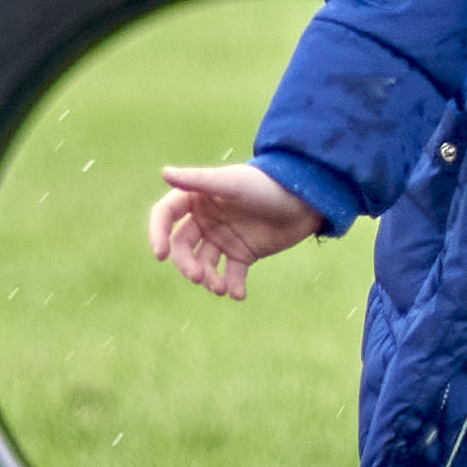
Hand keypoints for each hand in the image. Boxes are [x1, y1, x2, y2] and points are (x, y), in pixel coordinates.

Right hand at [146, 162, 319, 299]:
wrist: (308, 199)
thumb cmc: (268, 185)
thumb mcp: (233, 183)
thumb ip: (199, 180)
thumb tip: (164, 172)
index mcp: (197, 199)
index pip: (166, 216)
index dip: (158, 234)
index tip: (160, 255)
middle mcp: (206, 219)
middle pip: (182, 245)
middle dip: (187, 264)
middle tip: (198, 278)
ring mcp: (224, 238)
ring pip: (205, 263)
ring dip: (208, 278)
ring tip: (221, 288)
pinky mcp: (244, 253)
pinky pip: (232, 274)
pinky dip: (233, 285)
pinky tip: (238, 294)